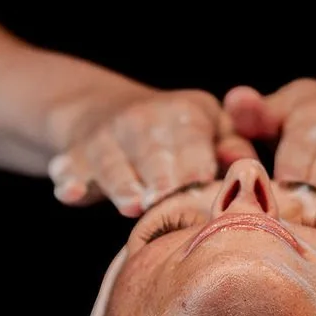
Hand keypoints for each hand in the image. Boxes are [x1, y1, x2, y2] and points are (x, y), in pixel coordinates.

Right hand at [46, 86, 250, 216]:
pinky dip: (69, 180)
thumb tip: (246, 165)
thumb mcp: (209, 126)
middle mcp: (141, 120)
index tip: (203, 186)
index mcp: (184, 113)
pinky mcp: (75, 156)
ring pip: (113, 163)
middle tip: (169, 201)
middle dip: (162, 179)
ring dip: (122, 183)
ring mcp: (104, 137)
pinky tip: (70, 192)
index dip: (196, 164)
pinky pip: (70, 169)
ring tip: (133, 205)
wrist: (103, 110)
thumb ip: (232, 144)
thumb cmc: (177, 134)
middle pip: (153, 154)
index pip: (192, 140)